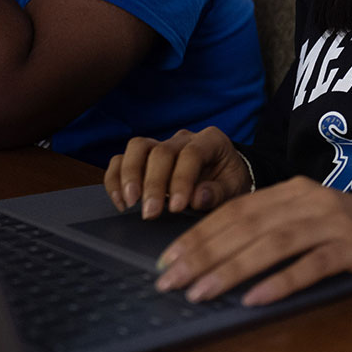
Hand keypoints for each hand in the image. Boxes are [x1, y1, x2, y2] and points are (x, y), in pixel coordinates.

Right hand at [104, 127, 253, 219]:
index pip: (191, 154)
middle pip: (161, 151)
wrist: (226, 178)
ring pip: (137, 147)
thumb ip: (219, 193)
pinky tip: (121, 202)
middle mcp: (184, 138)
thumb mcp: (235, 189)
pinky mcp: (144, 157)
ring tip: (130, 203)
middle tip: (150, 213)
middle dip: (153, 184)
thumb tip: (198, 197)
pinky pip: (122, 159)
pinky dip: (116, 179)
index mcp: (211, 141)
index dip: (182, 180)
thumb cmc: (231, 183)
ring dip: (129, 176)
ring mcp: (162, 144)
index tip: (177, 207)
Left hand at [153, 177, 351, 305]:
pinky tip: (255, 298)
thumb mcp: (298, 217)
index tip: (167, 259)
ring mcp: (330, 223)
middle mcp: (306, 201)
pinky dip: (281, 281)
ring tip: (201, 292)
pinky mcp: (350, 248)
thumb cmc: (335, 228)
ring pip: (273, 244)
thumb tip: (206, 256)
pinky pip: (311, 265)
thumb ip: (262, 228)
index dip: (198, 234)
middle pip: (246, 226)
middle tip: (171, 280)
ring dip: (232, 269)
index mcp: (287, 191)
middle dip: (203, 254)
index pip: (234, 211)